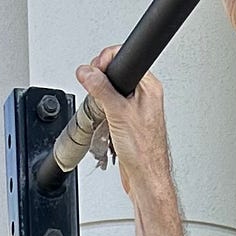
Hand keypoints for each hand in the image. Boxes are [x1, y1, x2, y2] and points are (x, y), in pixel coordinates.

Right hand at [75, 49, 169, 201]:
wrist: (145, 177)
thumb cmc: (144, 151)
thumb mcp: (118, 113)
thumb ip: (101, 88)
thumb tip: (86, 71)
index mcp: (149, 87)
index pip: (123, 58)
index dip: (105, 62)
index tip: (94, 73)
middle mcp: (145, 95)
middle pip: (114, 74)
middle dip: (100, 84)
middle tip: (97, 95)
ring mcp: (136, 108)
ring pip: (110, 93)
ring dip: (101, 102)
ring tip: (104, 113)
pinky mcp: (129, 121)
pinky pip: (110, 109)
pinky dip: (103, 114)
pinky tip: (106, 123)